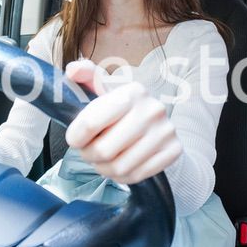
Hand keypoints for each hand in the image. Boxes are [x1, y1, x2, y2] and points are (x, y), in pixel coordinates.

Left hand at [64, 60, 182, 184]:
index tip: (75, 139)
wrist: (157, 125)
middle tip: (88, 152)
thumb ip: (86, 76)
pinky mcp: (173, 150)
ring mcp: (166, 131)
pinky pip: (136, 176)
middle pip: (103, 150)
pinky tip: (118, 166)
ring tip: (102, 160)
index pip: (90, 123)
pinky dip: (121, 177)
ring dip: (103, 168)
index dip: (76, 137)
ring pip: (119, 167)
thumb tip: (73, 69)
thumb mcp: (103, 88)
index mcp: (132, 91)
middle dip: (89, 155)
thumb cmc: (120, 109)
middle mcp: (152, 109)